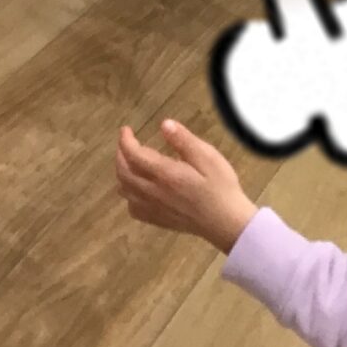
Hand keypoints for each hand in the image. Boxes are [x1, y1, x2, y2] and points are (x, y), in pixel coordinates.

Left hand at [116, 121, 257, 254]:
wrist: (226, 222)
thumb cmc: (220, 187)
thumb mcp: (208, 157)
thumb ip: (184, 140)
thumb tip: (164, 124)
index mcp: (165, 174)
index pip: (134, 155)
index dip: (125, 140)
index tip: (126, 129)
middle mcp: (153, 192)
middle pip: (124, 173)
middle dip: (120, 154)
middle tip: (126, 142)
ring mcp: (153, 208)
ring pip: (125, 190)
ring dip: (122, 173)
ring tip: (130, 162)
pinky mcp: (157, 220)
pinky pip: (132, 208)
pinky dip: (129, 194)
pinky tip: (138, 189)